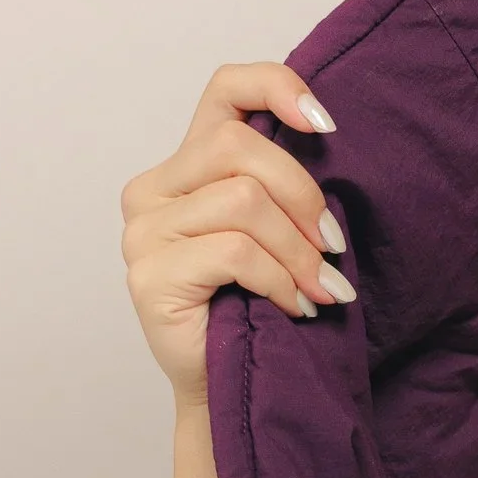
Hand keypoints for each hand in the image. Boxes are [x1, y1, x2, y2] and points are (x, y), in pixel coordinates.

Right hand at [120, 63, 350, 404]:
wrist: (232, 391)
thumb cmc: (260, 310)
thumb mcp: (280, 233)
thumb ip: (284, 186)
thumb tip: (329, 142)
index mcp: (187, 166)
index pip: (225, 90)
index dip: (277, 87)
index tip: (327, 126)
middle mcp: (153, 189)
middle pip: (239, 148)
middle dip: (303, 196)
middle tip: (334, 249)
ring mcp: (143, 232)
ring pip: (242, 201)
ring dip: (297, 250)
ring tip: (320, 289)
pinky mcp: (150, 275)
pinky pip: (234, 252)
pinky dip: (280, 280)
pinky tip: (296, 307)